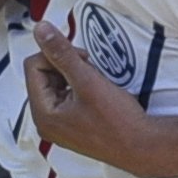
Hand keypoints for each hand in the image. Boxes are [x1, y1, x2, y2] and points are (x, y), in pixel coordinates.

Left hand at [25, 20, 177, 177]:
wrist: (144, 148)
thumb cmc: (118, 122)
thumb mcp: (88, 80)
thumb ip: (62, 53)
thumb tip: (41, 30)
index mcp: (43, 115)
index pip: (33, 67)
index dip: (55, 55)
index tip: (80, 58)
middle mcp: (47, 123)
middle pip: (42, 75)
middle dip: (65, 66)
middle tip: (89, 69)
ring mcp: (60, 127)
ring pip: (56, 85)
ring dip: (75, 75)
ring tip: (95, 83)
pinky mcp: (73, 126)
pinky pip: (68, 97)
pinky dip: (81, 88)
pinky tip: (97, 94)